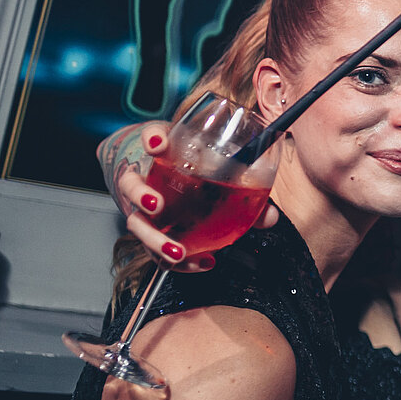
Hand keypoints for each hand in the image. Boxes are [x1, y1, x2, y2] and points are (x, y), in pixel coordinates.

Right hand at [101, 127, 277, 272]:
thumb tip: (270, 216)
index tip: (158, 145)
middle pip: (130, 185)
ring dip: (153, 238)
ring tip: (176, 252)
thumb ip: (244, 187)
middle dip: (140, 196)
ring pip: (136, 222)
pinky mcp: (150, 232)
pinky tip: (204, 262)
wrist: (168, 183)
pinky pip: (156, 249)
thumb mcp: (217, 170)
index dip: (152, 139)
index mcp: (162, 154)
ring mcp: (142, 208)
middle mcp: (145, 179)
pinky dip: (181, 261)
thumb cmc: (193, 172)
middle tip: (156, 206)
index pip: (150, 137)